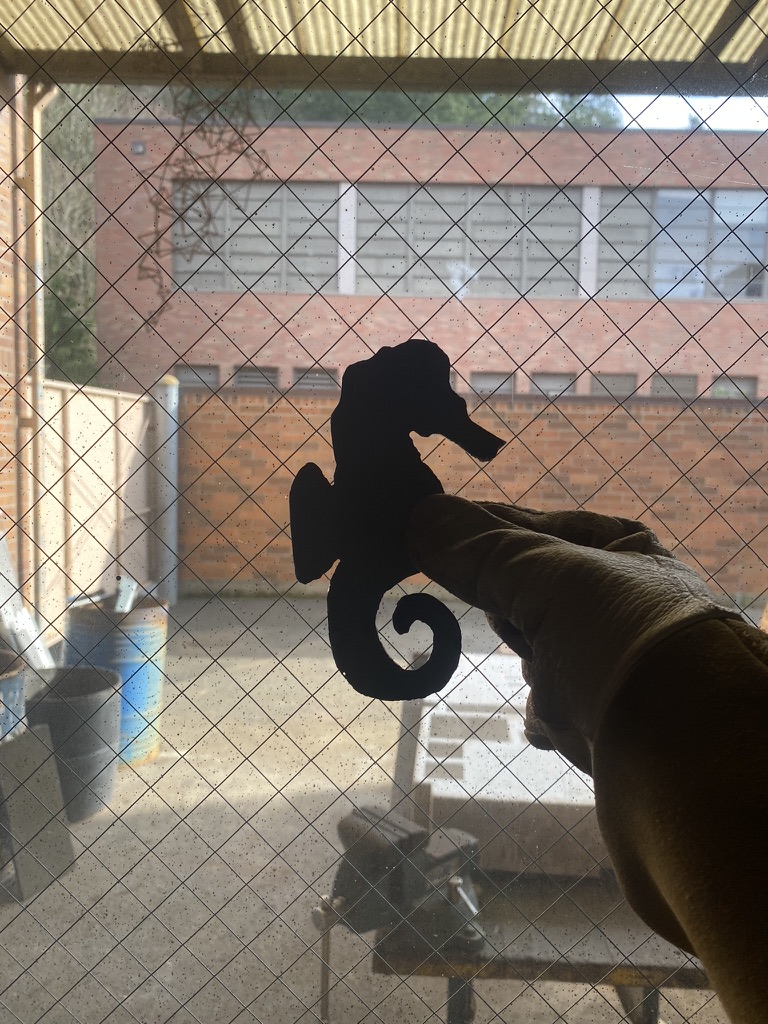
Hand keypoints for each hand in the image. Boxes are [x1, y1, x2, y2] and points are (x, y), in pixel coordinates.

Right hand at [408, 495, 739, 772]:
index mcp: (619, 549)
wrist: (696, 770)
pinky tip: (556, 721)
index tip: (418, 534)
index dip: (475, 530)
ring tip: (556, 680)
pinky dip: (546, 717)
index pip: (526, 525)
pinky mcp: (604, 721)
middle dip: (508, 610)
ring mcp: (611, 662)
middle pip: (524, 592)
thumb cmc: (634, 647)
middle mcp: (618, 601)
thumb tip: (420, 517)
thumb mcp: (551, 577)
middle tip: (511, 620)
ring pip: (534, 652)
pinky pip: (551, 709)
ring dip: (532, 668)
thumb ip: (482, 550)